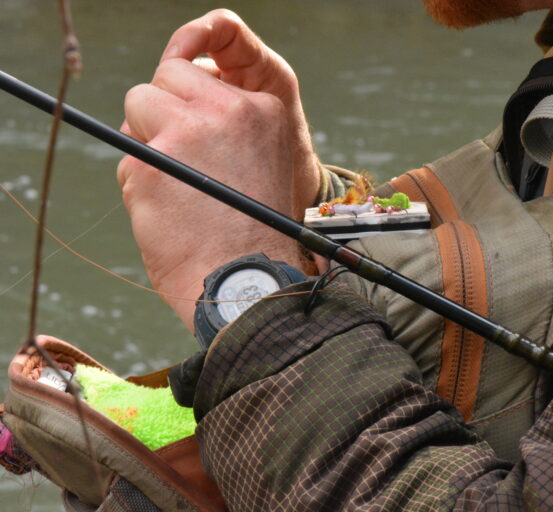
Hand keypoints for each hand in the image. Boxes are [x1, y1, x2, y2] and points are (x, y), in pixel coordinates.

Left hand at [118, 31, 313, 331]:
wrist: (248, 282)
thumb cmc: (254, 232)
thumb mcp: (261, 162)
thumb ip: (227, 129)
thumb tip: (170, 108)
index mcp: (263, 109)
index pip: (202, 76)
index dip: (189, 106)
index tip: (197, 139)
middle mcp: (227, 110)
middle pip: (166, 78)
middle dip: (162, 112)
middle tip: (180, 160)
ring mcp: (187, 132)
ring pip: (138, 104)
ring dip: (146, 142)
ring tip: (177, 189)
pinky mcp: (151, 163)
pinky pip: (127, 159)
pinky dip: (138, 186)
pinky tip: (168, 215)